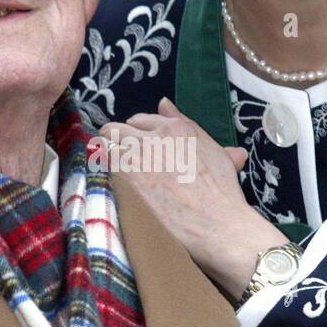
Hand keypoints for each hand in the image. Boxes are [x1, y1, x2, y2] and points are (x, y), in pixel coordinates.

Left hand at [97, 98, 286, 298]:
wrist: (217, 223)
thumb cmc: (221, 192)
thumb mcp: (213, 150)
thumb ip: (188, 124)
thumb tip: (165, 103)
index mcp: (176, 127)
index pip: (141, 120)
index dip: (138, 135)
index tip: (139, 150)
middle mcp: (155, 136)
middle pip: (116, 129)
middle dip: (117, 142)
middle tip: (124, 162)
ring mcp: (138, 156)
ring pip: (106, 144)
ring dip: (108, 156)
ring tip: (118, 174)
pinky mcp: (128, 177)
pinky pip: (104, 165)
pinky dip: (105, 172)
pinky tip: (116, 185)